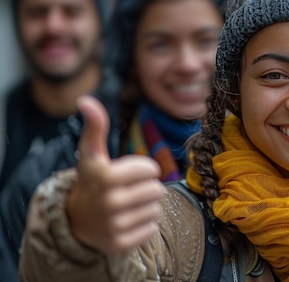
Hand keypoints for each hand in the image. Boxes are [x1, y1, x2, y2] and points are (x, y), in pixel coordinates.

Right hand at [67, 95, 163, 253]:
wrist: (78, 220)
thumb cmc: (93, 179)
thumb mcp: (92, 153)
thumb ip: (95, 126)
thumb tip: (85, 100)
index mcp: (104, 176)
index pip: (151, 168)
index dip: (143, 169)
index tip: (127, 173)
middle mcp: (108, 202)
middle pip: (157, 190)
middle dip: (146, 187)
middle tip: (128, 190)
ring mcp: (113, 225)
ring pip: (156, 209)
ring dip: (146, 206)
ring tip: (127, 205)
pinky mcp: (120, 243)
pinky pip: (151, 228)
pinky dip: (144, 224)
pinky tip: (127, 221)